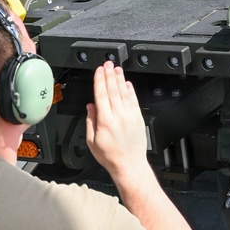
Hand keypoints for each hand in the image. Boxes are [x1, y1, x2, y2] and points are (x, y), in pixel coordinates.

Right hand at [85, 62, 149, 185]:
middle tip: (108, 64)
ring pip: (124, 93)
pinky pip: (134, 101)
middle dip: (109, 75)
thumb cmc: (110, 156)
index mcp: (105, 121)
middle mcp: (118, 116)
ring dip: (120, 80)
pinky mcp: (138, 119)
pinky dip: (131, 91)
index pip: (101, 95)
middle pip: (113, 91)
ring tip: (117, 69)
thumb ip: (91, 122)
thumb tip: (90, 107)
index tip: (99, 71)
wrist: (129, 165)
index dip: (100, 81)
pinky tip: (127, 84)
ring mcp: (130, 117)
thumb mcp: (92, 141)